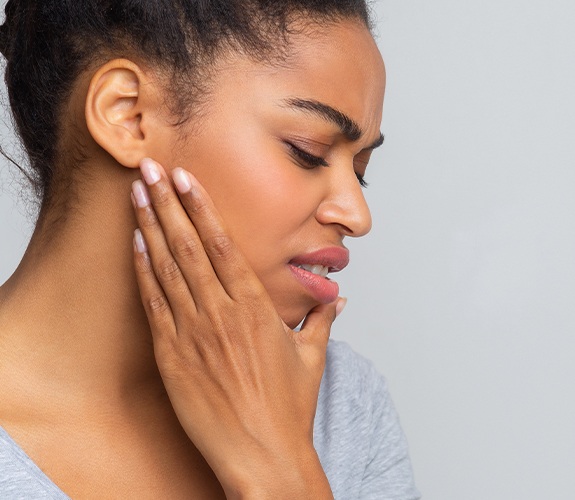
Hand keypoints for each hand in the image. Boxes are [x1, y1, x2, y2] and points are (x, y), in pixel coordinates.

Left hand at [130, 158, 341, 497]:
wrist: (262, 456)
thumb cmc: (287, 409)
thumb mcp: (311, 358)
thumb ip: (321, 320)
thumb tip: (338, 299)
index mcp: (255, 307)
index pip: (223, 243)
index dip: (201, 206)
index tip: (186, 178)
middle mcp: (221, 312)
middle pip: (190, 244)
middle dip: (168, 201)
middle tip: (151, 166)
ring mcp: (193, 333)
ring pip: (168, 267)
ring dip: (150, 226)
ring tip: (137, 192)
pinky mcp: (173, 356)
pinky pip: (154, 304)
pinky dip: (144, 271)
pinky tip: (136, 245)